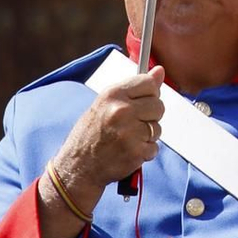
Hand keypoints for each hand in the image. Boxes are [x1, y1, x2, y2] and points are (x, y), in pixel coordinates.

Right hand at [55, 67, 164, 206]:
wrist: (77, 166)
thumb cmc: (90, 134)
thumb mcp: (105, 104)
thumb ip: (133, 88)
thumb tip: (160, 71)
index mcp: (113, 94)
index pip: (149, 83)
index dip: (150, 94)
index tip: (143, 101)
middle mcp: (121, 110)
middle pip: (158, 106)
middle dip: (150, 116)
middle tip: (133, 125)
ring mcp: (129, 132)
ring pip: (157, 128)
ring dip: (147, 136)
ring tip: (127, 139)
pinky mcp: (135, 152)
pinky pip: (154, 148)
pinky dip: (145, 152)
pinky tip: (129, 151)